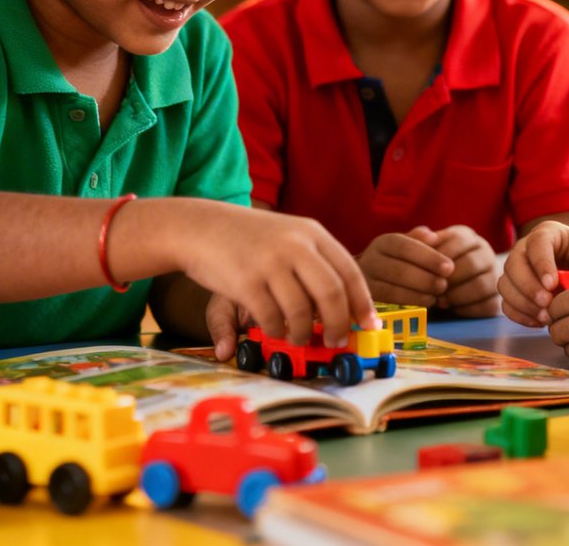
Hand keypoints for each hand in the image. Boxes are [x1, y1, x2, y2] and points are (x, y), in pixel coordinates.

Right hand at [175, 203, 376, 350]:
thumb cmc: (249, 238)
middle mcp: (295, 245)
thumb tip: (347, 307)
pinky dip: (277, 331)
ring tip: (297, 337)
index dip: (363, 303)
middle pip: (332, 294)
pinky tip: (273, 329)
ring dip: (303, 333)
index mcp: (312, 233)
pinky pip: (272, 319)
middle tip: (335, 340)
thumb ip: (316, 265)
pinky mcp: (246, 282)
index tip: (369, 325)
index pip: (350, 272)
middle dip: (339, 324)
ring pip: (302, 312)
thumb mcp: (288, 237)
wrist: (200, 227)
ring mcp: (270, 263)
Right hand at [358, 227, 453, 308]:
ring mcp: (366, 283)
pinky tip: (425, 304)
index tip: (449, 267)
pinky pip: (387, 305)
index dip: (428, 257)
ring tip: (436, 296)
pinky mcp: (368, 301)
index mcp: (383, 243)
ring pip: (391, 290)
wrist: (372, 277)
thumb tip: (433, 236)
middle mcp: (370, 260)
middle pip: (398, 270)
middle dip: (425, 279)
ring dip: (418, 294)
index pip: (405, 246)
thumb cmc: (399, 260)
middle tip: (444, 285)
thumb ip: (420, 239)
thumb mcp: (408, 244)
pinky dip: (408, 305)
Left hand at [429, 226, 499, 316]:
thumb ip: (419, 239)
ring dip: (458, 295)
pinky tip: (452, 309)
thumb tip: (429, 237)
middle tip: (433, 288)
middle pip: (472, 263)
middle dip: (449, 278)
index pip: (460, 240)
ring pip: (482, 285)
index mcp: (468, 237)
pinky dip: (468, 309)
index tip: (426, 267)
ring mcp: (492, 276)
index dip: (442, 254)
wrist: (434, 289)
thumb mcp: (421, 249)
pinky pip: (488, 305)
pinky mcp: (495, 299)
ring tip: (440, 301)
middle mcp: (484, 254)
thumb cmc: (426, 266)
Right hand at [499, 221, 568, 326]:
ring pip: (505, 284)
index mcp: (549, 233)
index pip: (537, 242)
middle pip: (513, 263)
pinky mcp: (515, 290)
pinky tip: (540, 322)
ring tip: (547, 317)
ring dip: (523, 303)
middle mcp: (526, 248)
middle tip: (546, 303)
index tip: (552, 284)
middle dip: (528, 286)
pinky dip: (520, 315)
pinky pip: (506, 303)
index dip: (541, 263)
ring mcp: (517, 269)